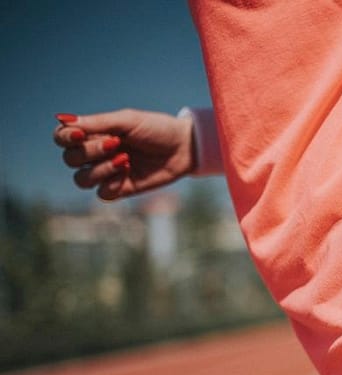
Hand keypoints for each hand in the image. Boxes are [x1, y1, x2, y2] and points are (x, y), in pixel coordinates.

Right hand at [53, 109, 194, 200]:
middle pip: (70, 159)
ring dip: (99, 170)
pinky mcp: (121, 189)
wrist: (184, 148)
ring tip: (124, 159)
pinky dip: (112, 184)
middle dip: (89, 152)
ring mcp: (108, 173)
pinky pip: (102, 193)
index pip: (62, 138)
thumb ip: (96, 123)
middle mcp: (96, 154)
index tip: (80, 134)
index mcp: (93, 134)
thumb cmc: (156, 129)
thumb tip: (62, 119)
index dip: (65, 138)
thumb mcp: (127, 121)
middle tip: (115, 143)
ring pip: (82, 179)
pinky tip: (128, 172)